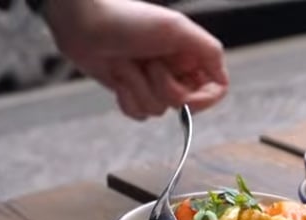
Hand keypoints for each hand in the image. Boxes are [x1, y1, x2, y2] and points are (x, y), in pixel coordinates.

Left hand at [44, 0, 228, 119]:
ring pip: (160, 110)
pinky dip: (126, 98)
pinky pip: (139, 113)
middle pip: (186, 103)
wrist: (83, 22)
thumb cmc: (127, 20)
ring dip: (140, 87)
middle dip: (164, 87)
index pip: (216, 89)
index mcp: (191, 55)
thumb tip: (223, 81)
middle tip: (149, 63)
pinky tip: (117, 77)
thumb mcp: (177, 28)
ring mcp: (152, 82)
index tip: (190, 99)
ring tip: (127, 62)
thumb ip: (209, 51)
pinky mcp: (131, 91)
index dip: (205, 99)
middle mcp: (175, 70)